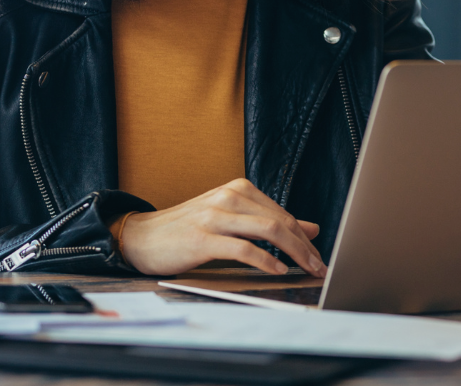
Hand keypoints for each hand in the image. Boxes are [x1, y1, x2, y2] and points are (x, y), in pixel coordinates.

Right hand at [116, 178, 326, 276]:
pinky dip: (265, 260)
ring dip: (294, 253)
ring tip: (306, 269)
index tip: (318, 256)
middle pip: (281, 221)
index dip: (305, 237)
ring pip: (268, 231)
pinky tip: (277, 270)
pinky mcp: (202, 238)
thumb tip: (311, 228)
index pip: (283, 214)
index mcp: (239, 189)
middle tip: (320, 266)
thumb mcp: (232, 219)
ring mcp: (215, 216)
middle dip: (305, 247)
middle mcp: (230, 197)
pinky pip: (243, 249)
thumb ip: (269, 222)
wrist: (140, 236)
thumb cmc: (188, 229)